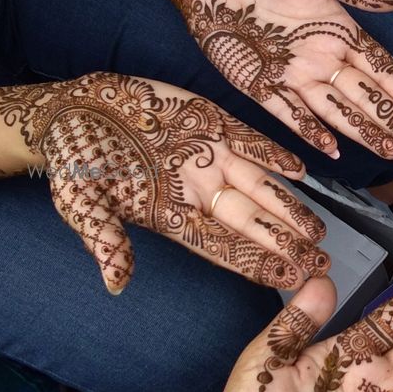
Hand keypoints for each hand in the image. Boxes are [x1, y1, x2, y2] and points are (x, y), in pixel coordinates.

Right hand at [0, 71, 326, 293]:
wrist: (73, 108)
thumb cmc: (74, 160)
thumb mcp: (82, 202)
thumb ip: (104, 239)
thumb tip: (115, 283)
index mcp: (171, 216)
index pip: (221, 248)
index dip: (255, 264)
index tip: (287, 280)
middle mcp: (197, 191)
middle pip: (249, 222)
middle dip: (284, 243)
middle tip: (319, 262)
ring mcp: (207, 158)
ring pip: (257, 186)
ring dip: (288, 207)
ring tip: (318, 231)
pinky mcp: (209, 123)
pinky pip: (249, 143)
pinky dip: (273, 155)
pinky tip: (300, 171)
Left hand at [147, 0, 392, 160]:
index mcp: (340, 31)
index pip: (384, 71)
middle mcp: (323, 59)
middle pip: (368, 98)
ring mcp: (294, 76)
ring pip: (337, 111)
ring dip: (365, 133)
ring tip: (392, 154)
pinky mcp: (261, 86)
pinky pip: (291, 114)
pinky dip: (311, 131)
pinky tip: (332, 150)